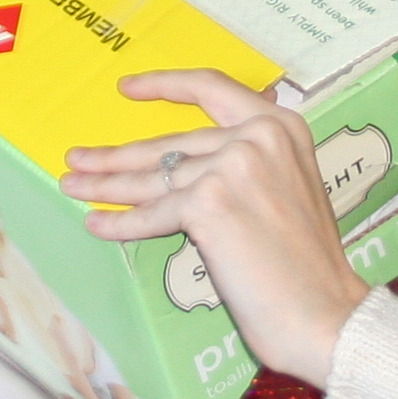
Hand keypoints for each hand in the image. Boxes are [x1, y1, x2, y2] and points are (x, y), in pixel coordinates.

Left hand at [58, 73, 370, 387]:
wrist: (324, 313)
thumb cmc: (306, 266)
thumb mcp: (288, 189)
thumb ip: (249, 164)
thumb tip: (183, 166)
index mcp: (281, 126)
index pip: (212, 88)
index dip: (165, 86)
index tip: (127, 88)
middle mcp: (257, 136)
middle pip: (170, 144)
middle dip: (117, 156)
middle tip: (78, 158)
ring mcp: (232, 165)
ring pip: (154, 178)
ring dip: (107, 185)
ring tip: (73, 185)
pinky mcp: (208, 202)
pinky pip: (153, 215)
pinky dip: (121, 224)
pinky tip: (98, 223)